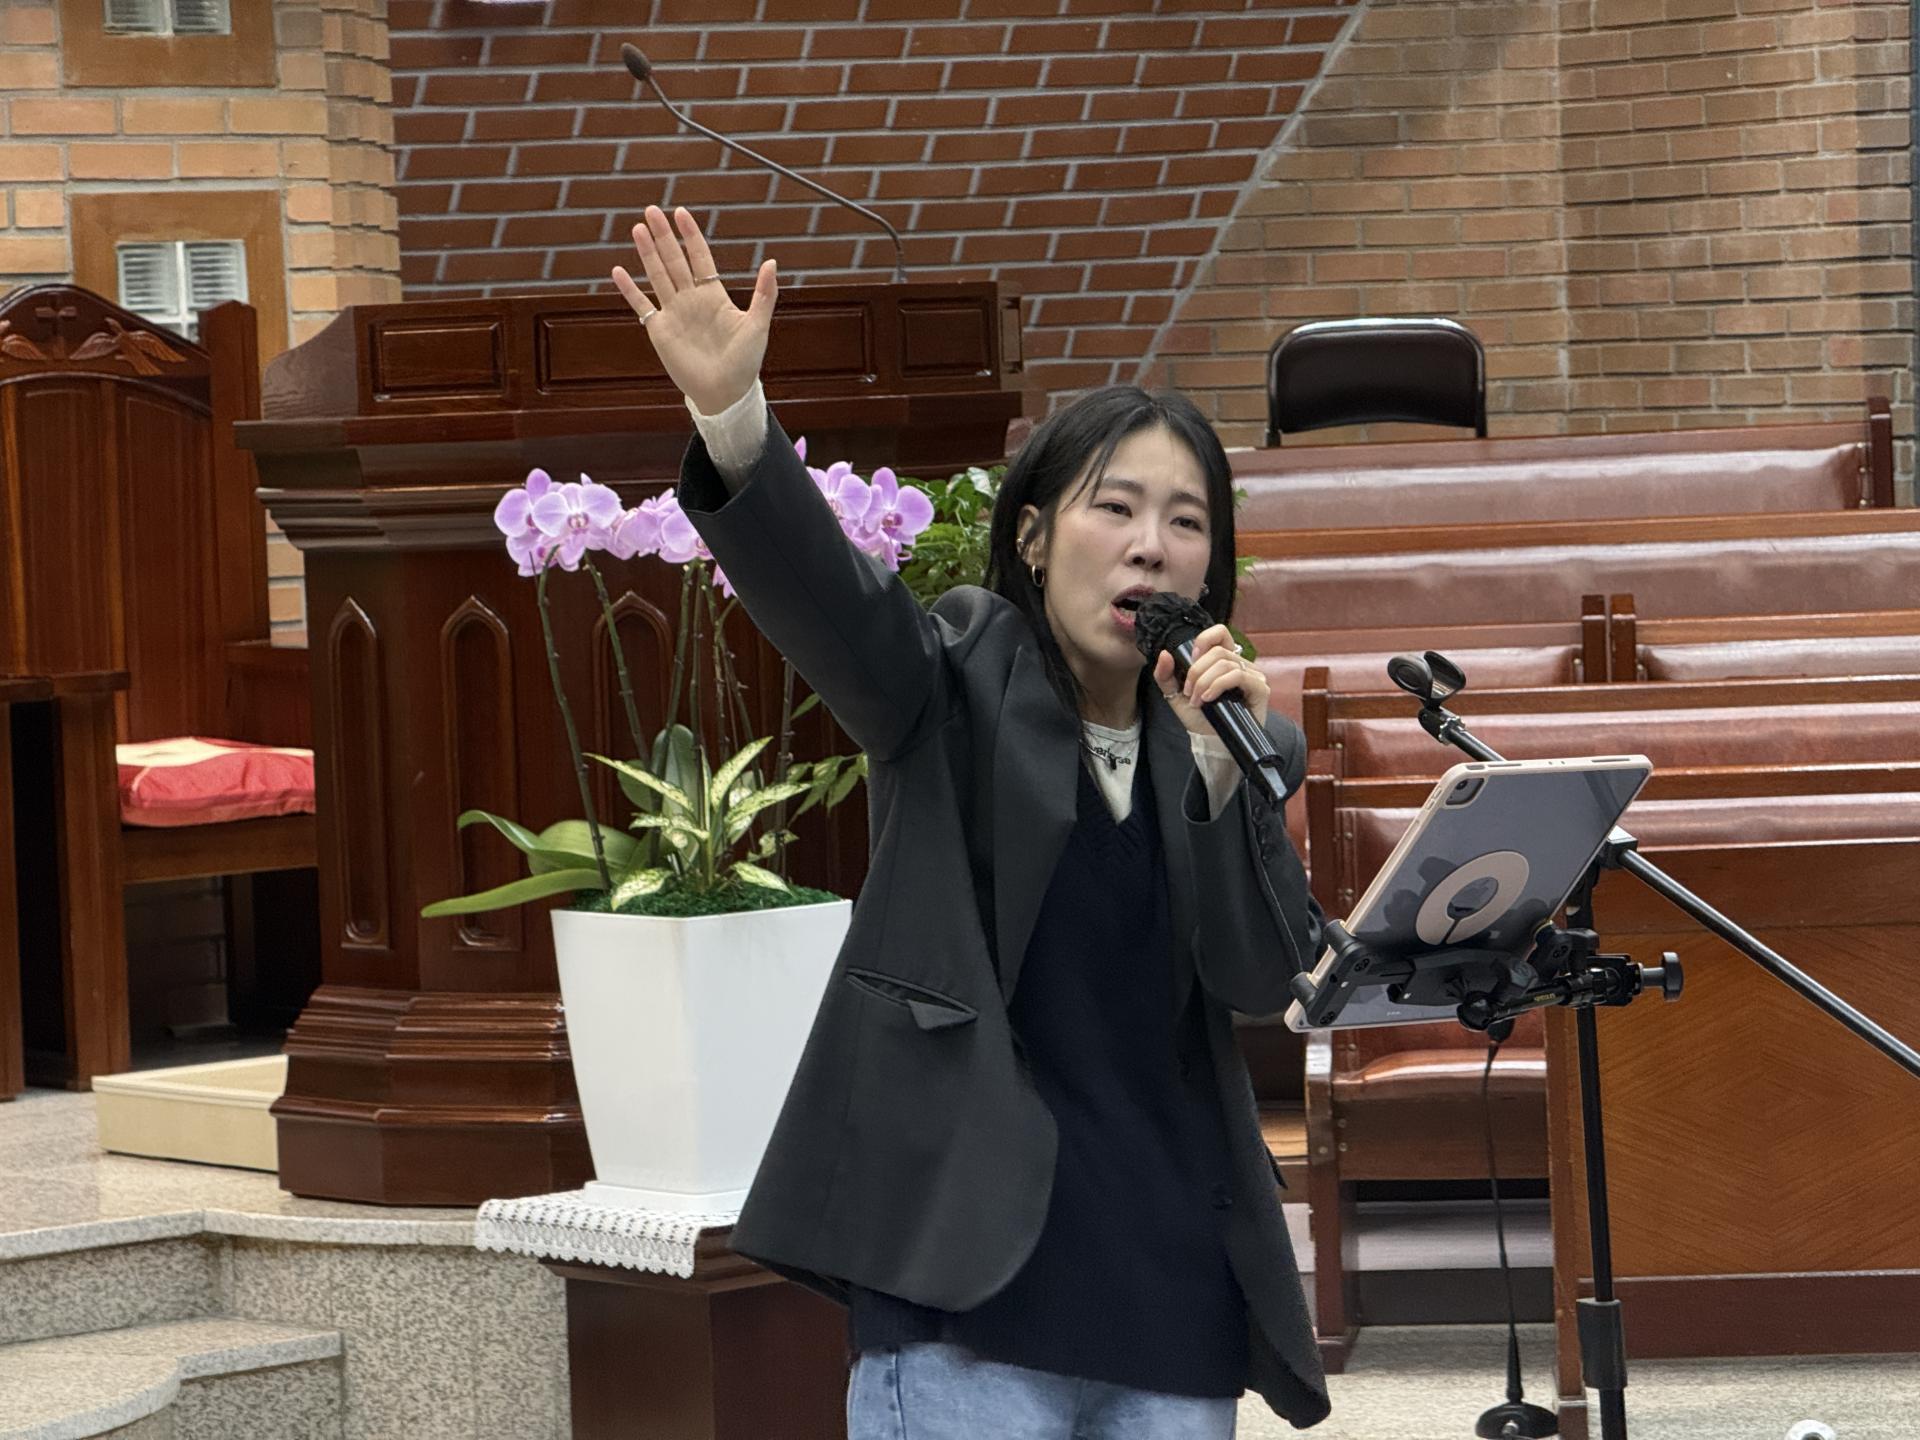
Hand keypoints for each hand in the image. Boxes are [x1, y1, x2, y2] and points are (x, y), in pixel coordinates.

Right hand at [611, 205, 777, 415]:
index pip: (700, 258)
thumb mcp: (757, 325)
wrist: (725, 393)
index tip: (681, 213)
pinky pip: (642, 305)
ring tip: (637, 229)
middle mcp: (692, 300)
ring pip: (657, 276)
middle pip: (674, 260)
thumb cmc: (745, 363)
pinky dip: (630, 290)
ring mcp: (674, 314)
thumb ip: (764, 294)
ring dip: (647, 253)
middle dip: (663, 236)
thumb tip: (772, 262)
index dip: (690, 235)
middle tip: (651, 211)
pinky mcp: (660, 330)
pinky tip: (618, 271)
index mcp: (714, 296)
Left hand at [1153, 624, 1269, 739]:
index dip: (1204, 640)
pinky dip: (1219, 685)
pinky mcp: (1260, 689)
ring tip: (1198, 700)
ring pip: (1226, 663)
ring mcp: (1252, 676)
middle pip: (1218, 652)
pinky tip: (1209, 698)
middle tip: (1189, 692)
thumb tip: (1165, 653)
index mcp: (1224, 661)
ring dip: (1205, 682)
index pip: (1220, 633)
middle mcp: (1241, 665)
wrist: (1212, 742)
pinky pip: (1239, 676)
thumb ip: (1166, 675)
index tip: (1191, 660)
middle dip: (1197, 672)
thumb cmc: (1200, 718)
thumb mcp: (1176, 695)